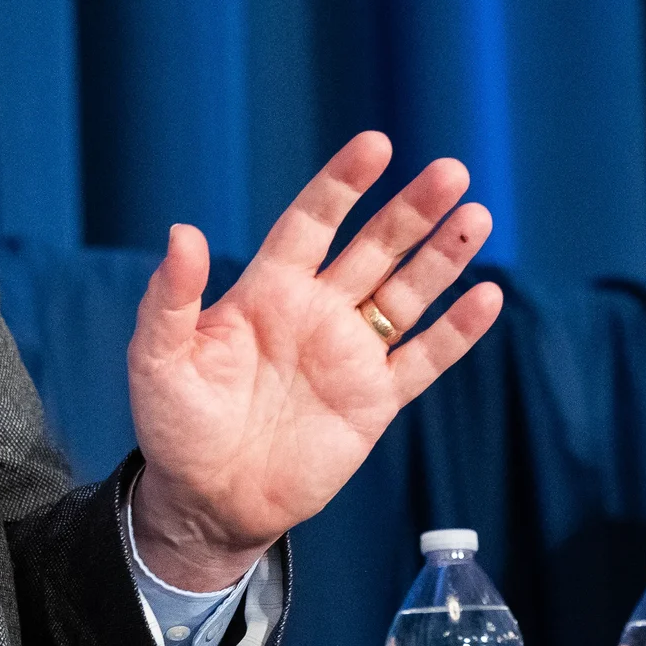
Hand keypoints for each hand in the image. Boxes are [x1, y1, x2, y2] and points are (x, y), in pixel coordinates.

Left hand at [127, 132, 501, 589]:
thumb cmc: (174, 425)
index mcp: (268, 290)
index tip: (376, 145)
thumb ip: (172, 296)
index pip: (312, 221)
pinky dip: (456, 330)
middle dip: (412, 210)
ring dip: (444, 256)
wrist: (207, 500)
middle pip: (375, 247)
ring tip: (477, 214)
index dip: (343, 184)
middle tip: (451, 170)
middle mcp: (316, 311)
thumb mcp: (157, 357)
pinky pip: (423, 359)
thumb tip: (182, 230)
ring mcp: (350, 354)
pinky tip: (487, 296)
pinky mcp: (374, 400)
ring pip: (408, 293)